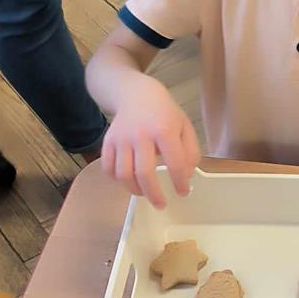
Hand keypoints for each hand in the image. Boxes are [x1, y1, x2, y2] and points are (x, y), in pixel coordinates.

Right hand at [101, 74, 199, 208]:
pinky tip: (129, 180)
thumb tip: (187, 175)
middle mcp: (140, 134)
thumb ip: (190, 151)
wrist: (135, 93)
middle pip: (144, 173)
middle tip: (161, 204)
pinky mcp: (108, 141)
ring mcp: (121, 138)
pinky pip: (108, 168)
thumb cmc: (164, 112)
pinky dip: (117, 180)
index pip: (175, 163)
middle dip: (154, 195)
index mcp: (164, 129)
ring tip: (145, 193)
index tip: (183, 191)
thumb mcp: (184, 126)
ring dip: (135, 190)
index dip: (180, 182)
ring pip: (123, 174)